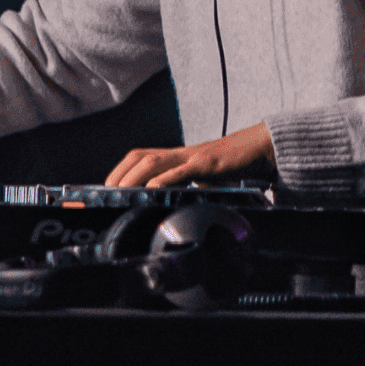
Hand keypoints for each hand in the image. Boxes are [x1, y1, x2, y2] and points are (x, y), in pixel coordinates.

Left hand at [103, 122, 274, 190]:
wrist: (260, 150)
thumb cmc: (231, 168)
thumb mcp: (203, 182)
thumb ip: (187, 192)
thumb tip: (172, 215)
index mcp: (176, 158)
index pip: (138, 158)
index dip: (119, 170)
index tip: (105, 189)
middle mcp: (179, 154)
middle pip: (139, 157)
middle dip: (119, 174)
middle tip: (106, 194)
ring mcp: (192, 156)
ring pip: (154, 161)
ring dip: (133, 176)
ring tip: (121, 192)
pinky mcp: (208, 163)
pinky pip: (182, 169)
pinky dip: (165, 179)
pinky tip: (152, 189)